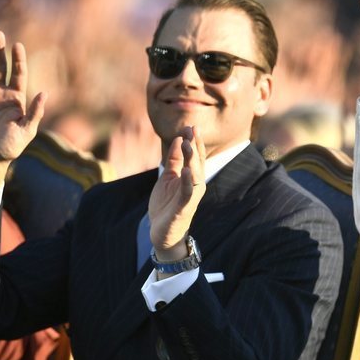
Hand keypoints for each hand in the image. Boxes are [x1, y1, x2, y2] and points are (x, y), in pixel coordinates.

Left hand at [148, 126, 206, 258]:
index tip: (191, 126)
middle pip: (197, 162)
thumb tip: (180, 139)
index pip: (195, 156)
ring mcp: (191, 196)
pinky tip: (186, 170)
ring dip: (192, 159)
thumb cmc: (166, 205)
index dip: (194, 141)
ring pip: (195, 174)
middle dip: (196, 145)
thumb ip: (174, 160)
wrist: (162, 233)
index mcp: (191, 177)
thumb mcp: (168, 178)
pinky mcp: (184, 207)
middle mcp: (195, 185)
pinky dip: (188, 181)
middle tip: (192, 129)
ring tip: (188, 144)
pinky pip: (188, 192)